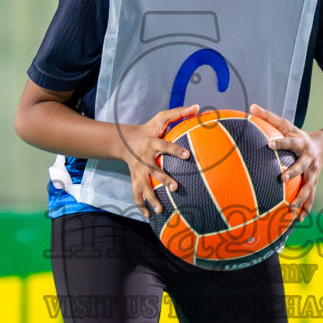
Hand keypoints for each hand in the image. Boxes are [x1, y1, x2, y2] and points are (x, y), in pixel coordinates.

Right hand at [120, 104, 199, 219]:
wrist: (124, 141)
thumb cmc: (149, 129)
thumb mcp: (161, 118)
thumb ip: (179, 113)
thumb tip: (198, 107)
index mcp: (152, 142)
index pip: (164, 146)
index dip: (175, 150)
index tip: (188, 156)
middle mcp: (144, 158)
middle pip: (153, 170)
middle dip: (164, 179)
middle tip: (175, 188)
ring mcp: (138, 171)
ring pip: (143, 186)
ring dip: (151, 198)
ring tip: (159, 210)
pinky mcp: (135, 179)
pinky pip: (136, 194)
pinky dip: (140, 206)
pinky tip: (149, 216)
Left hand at [250, 103, 322, 216]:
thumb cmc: (298, 135)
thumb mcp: (287, 125)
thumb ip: (269, 117)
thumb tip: (251, 107)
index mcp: (300, 143)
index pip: (290, 141)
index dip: (280, 143)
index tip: (269, 145)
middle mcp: (308, 159)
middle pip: (301, 166)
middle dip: (293, 172)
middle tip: (282, 178)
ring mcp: (313, 173)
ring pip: (308, 186)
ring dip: (300, 197)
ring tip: (290, 207)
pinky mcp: (314, 183)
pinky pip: (311, 198)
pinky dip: (306, 208)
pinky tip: (298, 220)